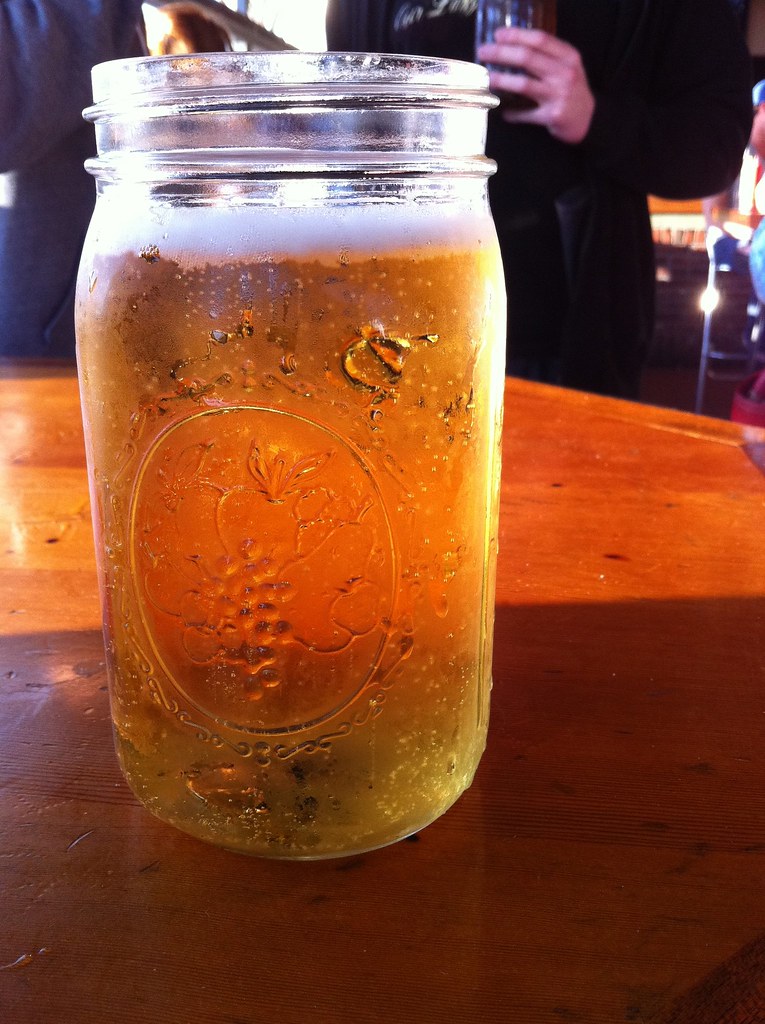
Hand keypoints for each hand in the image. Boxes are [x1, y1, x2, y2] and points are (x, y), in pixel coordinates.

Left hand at [477, 27, 594, 144]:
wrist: (589, 119)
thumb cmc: (572, 90)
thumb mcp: (567, 67)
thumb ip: (547, 56)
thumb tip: (513, 47)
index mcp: (568, 56)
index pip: (539, 40)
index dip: (516, 35)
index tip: (498, 35)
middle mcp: (564, 73)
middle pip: (527, 58)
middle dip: (501, 53)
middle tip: (484, 52)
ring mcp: (558, 95)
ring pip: (524, 84)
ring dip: (502, 80)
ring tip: (488, 78)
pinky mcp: (552, 116)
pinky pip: (526, 114)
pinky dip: (513, 114)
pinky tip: (503, 112)